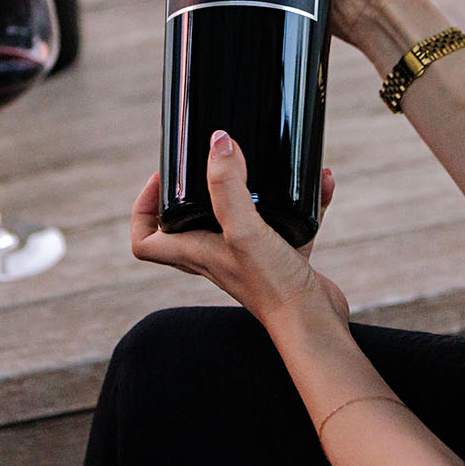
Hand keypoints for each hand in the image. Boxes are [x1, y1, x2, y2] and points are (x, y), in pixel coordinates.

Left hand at [131, 131, 349, 333]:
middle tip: (207, 163)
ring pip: (236, 220)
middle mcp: (216, 257)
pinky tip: (321, 183)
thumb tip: (219, 142)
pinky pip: (283, 223)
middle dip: (191, 192)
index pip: (145, 241)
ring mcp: (248, 258)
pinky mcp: (281, 258)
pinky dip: (297, 203)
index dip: (143, 209)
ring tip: (259, 163)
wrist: (314, 323)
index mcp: (195, 253)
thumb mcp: (243, 228)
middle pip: (185, 226)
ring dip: (248, 191)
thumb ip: (228, 186)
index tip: (161, 180)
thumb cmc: (272, 286)